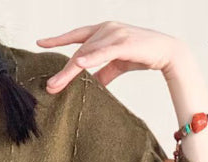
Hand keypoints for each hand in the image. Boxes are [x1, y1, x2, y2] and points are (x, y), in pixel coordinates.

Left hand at [36, 21, 184, 90]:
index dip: (57, 39)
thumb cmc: (141, 55)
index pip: (75, 36)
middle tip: (49, 86)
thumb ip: (100, 73)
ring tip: (56, 85)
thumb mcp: (115, 65)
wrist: (167, 52)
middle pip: (78, 51)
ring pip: (86, 54)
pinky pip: (103, 52)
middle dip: (62, 70)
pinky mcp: (124, 43)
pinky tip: (79, 66)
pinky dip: (91, 59)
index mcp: (102, 31)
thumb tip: (87, 86)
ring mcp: (114, 34)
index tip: (41, 43)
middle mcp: (106, 28)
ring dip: (70, 71)